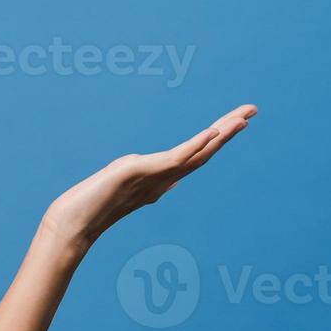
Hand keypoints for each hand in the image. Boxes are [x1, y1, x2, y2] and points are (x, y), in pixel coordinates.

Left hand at [41, 104, 257, 259]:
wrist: (77, 220)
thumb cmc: (96, 205)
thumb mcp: (128, 186)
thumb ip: (153, 182)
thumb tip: (172, 184)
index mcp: (164, 178)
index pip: (198, 153)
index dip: (219, 137)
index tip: (238, 120)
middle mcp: (166, 178)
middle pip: (205, 150)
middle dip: (229, 128)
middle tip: (253, 110)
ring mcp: (157, 176)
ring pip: (198, 153)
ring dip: (222, 134)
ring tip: (243, 118)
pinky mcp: (144, 172)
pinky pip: (177, 157)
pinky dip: (196, 145)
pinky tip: (213, 132)